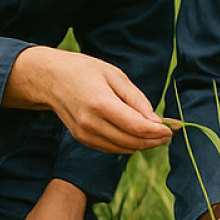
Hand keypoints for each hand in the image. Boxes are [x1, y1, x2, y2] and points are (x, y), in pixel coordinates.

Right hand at [6, 46, 172, 153]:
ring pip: (123, 149)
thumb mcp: (114, 75)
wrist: (49, 78)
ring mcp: (84, 133)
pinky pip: (111, 148)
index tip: (170, 129)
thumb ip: (136, 99)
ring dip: (141, 144)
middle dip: (153, 140)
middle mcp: (90, 122)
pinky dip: (127, 145)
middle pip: (131, 141)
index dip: (157, 132)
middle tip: (166, 133)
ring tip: (153, 133)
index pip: (136, 127)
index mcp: (100, 103)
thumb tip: (156, 121)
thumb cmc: (84, 71)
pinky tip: (133, 134)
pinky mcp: (82, 139)